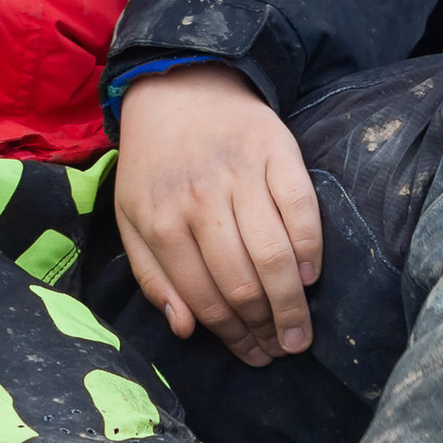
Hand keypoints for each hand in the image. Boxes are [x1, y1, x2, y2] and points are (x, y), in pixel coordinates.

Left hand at [113, 66, 322, 365]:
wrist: (179, 87)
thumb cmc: (154, 164)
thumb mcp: (131, 219)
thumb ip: (152, 276)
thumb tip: (185, 328)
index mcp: (160, 221)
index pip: (204, 297)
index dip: (233, 336)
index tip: (254, 355)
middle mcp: (199, 200)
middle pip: (242, 283)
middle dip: (267, 328)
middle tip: (285, 349)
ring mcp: (239, 174)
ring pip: (273, 254)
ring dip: (292, 302)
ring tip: (301, 330)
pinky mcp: (275, 150)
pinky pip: (300, 208)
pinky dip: (310, 246)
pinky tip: (311, 273)